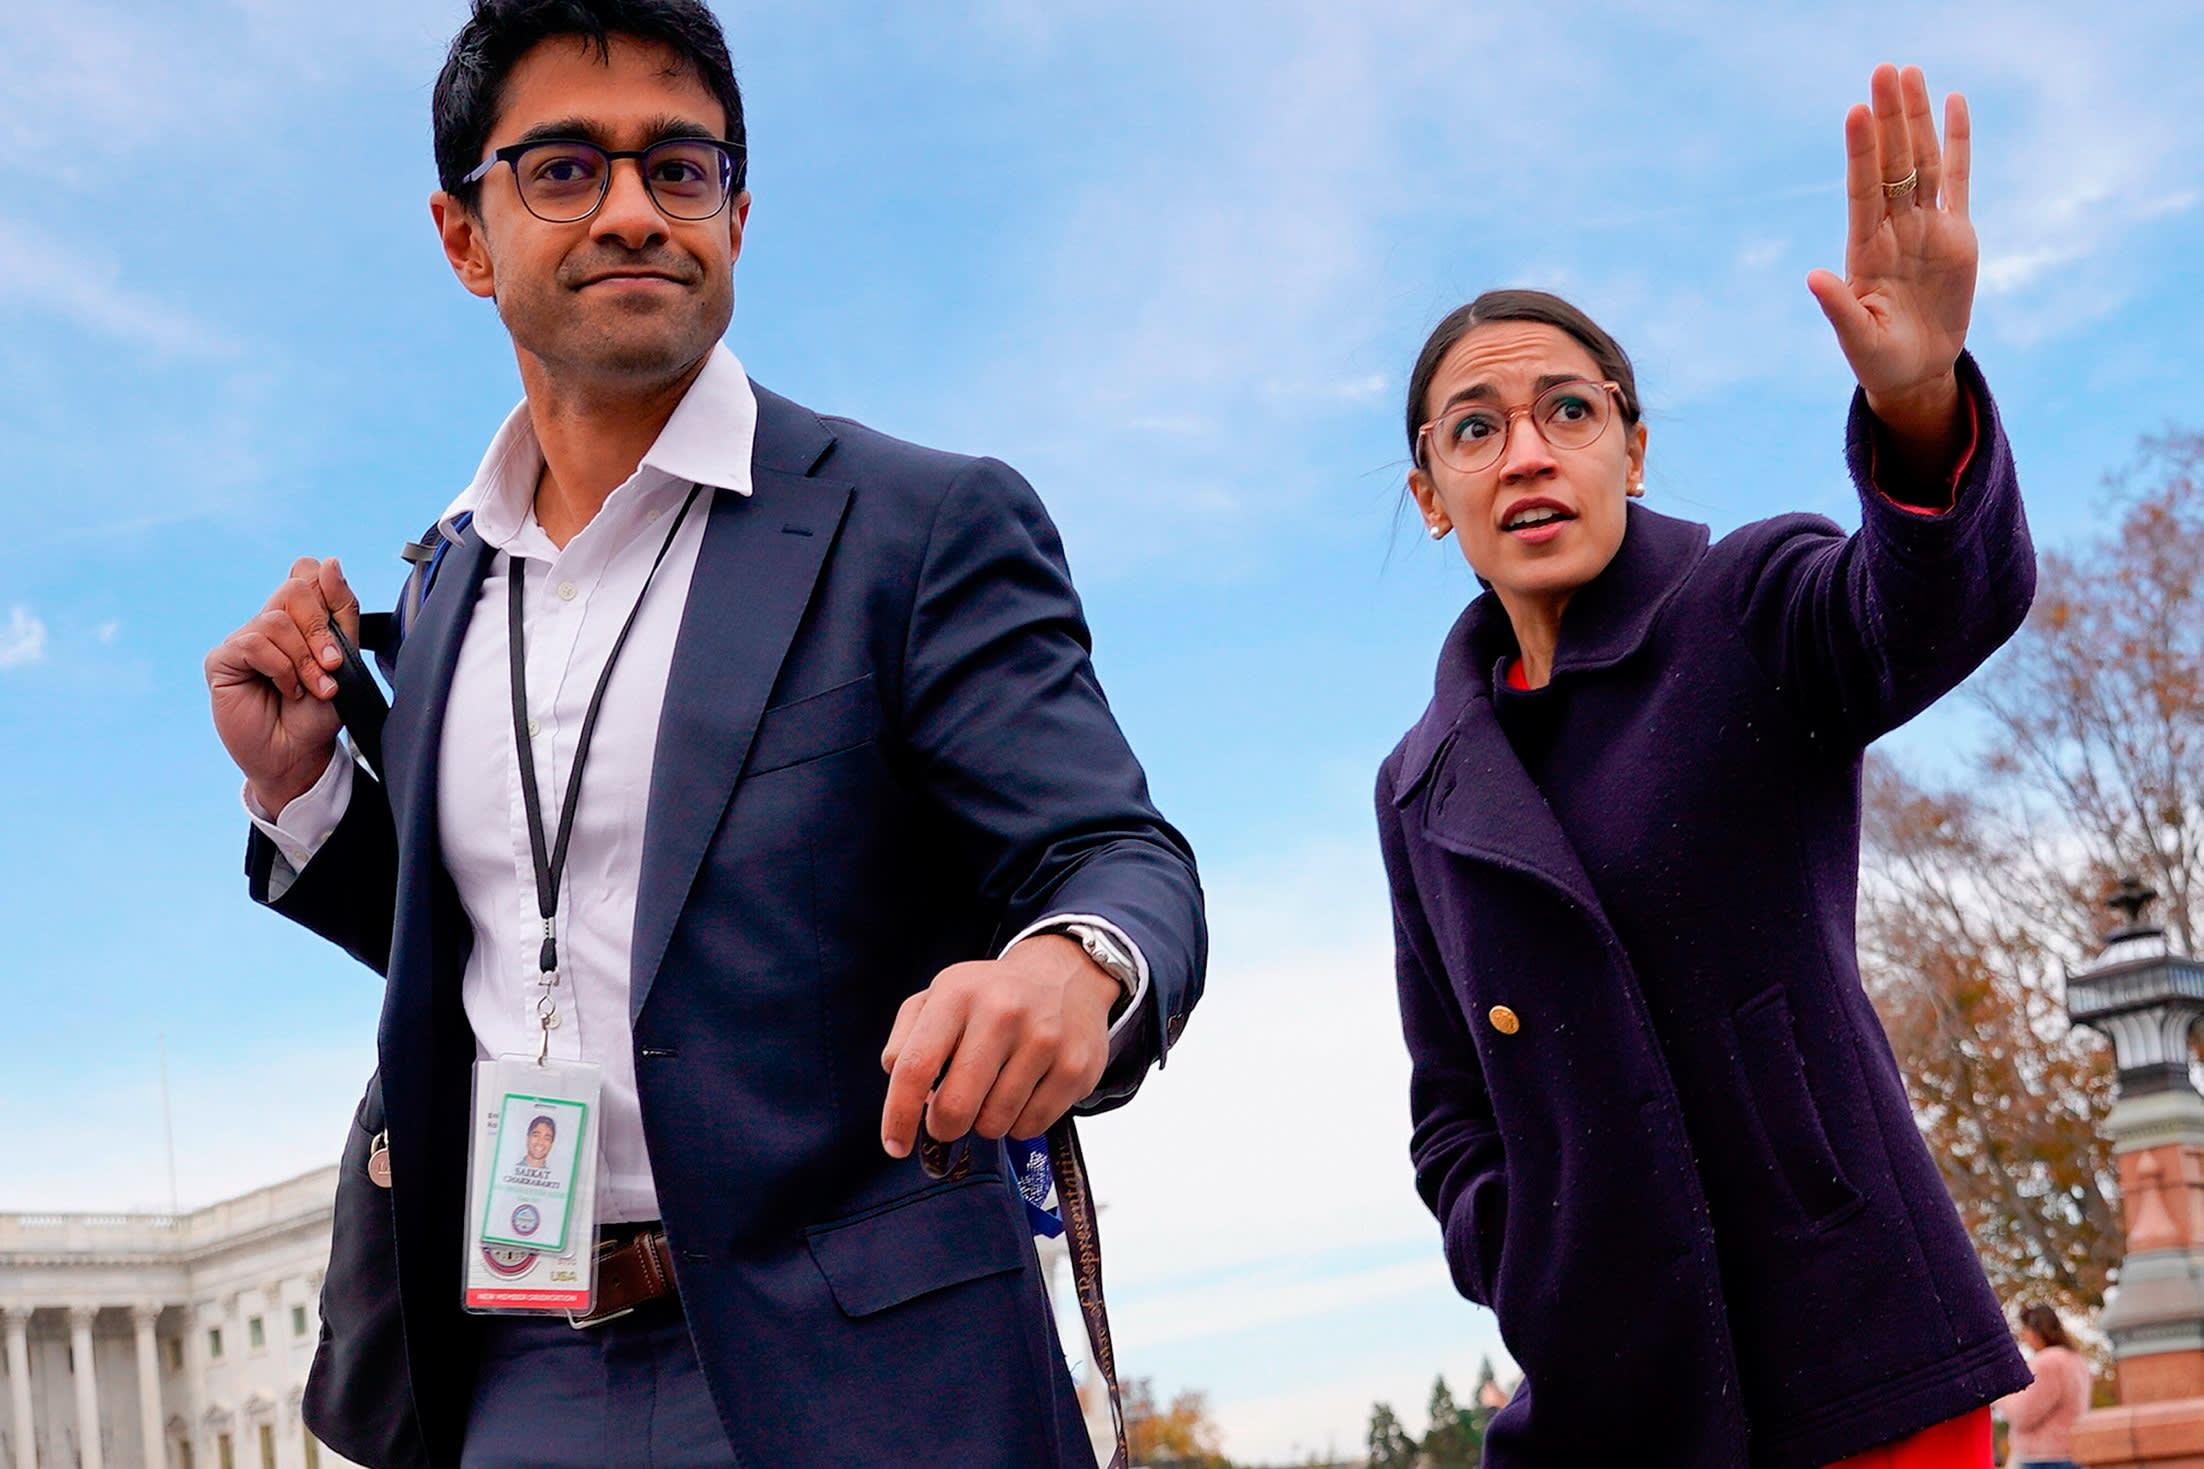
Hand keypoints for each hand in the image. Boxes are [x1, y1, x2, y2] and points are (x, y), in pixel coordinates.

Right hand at [205, 557, 359, 814]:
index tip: (339, 627)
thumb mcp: (344, 661)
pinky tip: (286, 690)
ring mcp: (244, 640)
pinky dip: (280, 668)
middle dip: (320, 630)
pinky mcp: (222, 660)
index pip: (306, 573)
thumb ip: (341, 613)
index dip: (326, 589)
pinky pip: (254, 644)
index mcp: (299, 619)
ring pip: (275, 620)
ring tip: (312, 688)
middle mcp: (269, 624)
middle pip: (295, 589)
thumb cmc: (319, 712)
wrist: (300, 754)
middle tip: (331, 667)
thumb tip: (328, 562)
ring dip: (303, 659)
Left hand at [879, 935, 1120, 1156]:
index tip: (895, 1145)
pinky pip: (1031, 1126)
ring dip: (985, 1122)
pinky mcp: (1074, 1067)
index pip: (915, 1066)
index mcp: (958, 995)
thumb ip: (906, 1038)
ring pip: (994, 1124)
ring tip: (994, 1091)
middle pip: (955, 1107)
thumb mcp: (941, 995)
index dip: (898, 1115)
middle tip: (949, 1118)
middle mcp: (1002, 1013)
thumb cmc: (991, 996)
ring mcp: (1043, 1040)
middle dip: (944, 1127)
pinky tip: (1023, 1093)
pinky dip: (1019, 1123)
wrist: (1065, 976)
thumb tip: (898, 1082)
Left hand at [1807, 64, 1977, 441]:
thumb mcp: (1857, 338)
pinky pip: (1957, 179)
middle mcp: (1894, 230)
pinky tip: (1951, 103)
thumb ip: (1838, 307)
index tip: (1855, 111)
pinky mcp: (1957, 234)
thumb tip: (1812, 277)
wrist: (1915, 372)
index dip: (1861, 152)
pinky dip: (1956, 142)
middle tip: (1884, 69)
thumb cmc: (1878, 359)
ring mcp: (1926, 228)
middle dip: (1889, 118)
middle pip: (1893, 164)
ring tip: (1909, 73)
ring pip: (1922, 162)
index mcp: (1866, 251)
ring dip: (1915, 118)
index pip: (1863, 191)